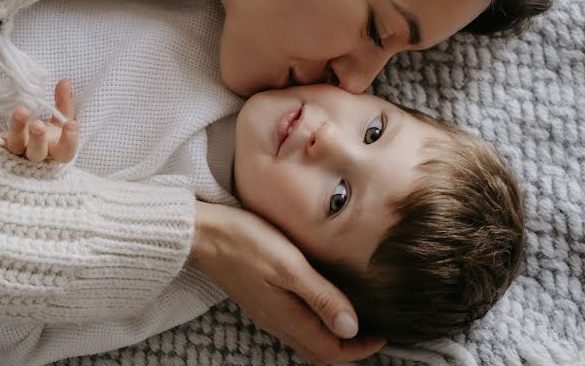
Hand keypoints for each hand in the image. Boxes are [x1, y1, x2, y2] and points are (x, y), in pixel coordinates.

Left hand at [0, 78, 78, 162]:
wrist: (26, 159)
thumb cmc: (49, 140)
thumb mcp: (60, 122)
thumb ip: (64, 104)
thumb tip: (64, 81)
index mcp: (55, 151)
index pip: (65, 150)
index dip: (69, 140)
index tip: (71, 125)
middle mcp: (35, 156)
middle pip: (37, 152)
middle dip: (38, 138)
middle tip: (37, 124)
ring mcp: (15, 154)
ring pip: (15, 146)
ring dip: (17, 129)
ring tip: (20, 111)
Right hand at [188, 201, 385, 365]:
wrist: (201, 234)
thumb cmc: (244, 242)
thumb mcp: (289, 266)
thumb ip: (321, 297)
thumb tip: (351, 328)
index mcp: (286, 318)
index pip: (331, 351)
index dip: (361, 349)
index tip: (383, 333)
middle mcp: (276, 322)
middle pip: (319, 352)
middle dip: (348, 347)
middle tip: (372, 329)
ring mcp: (266, 312)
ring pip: (306, 339)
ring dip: (331, 335)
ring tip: (353, 316)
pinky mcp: (259, 299)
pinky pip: (293, 324)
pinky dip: (314, 322)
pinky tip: (321, 300)